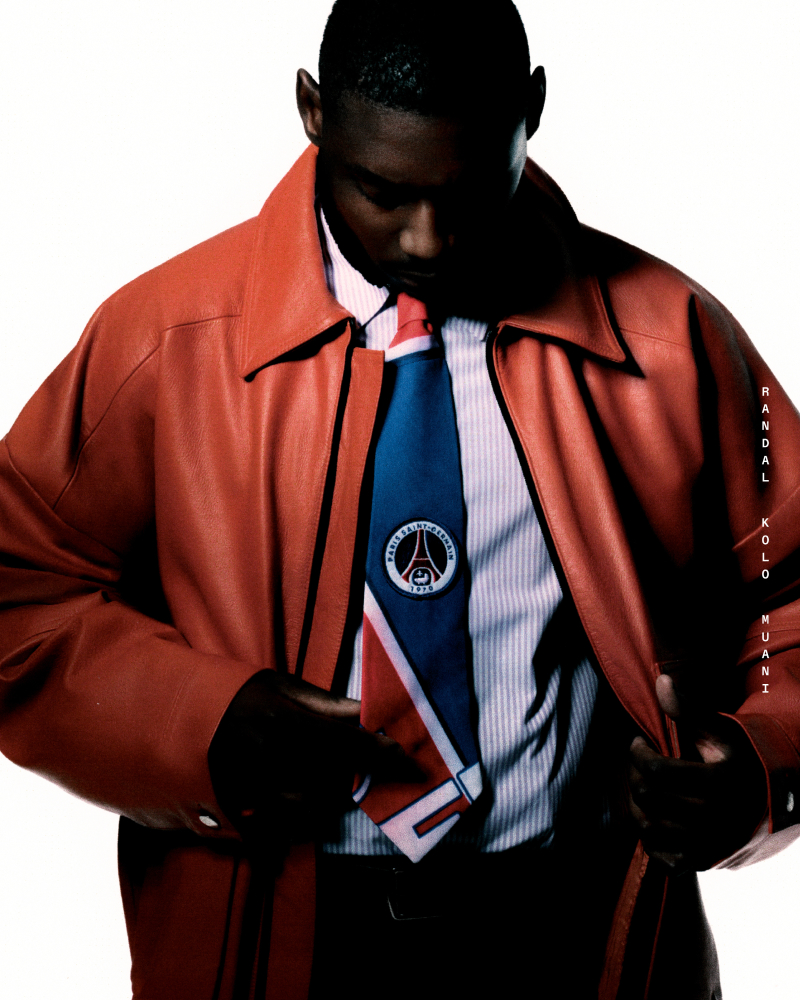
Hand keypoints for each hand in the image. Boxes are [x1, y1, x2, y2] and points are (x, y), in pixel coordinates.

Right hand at [208, 670, 416, 850]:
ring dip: (330, 800)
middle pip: (334, 781)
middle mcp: (266, 758)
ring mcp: (249, 792)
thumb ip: (324, 704)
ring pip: (312, 811)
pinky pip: (283, 831)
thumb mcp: (277, 685)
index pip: (346, 741)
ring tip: (325, 779)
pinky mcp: (236, 817)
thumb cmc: (233, 697)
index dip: (382, 753)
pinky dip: (300, 822)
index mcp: (279, 719)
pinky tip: (298, 802)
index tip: (409, 760)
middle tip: (365, 767)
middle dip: (355, 777)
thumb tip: (368, 714)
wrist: (170, 722)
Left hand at [627, 672, 766, 874]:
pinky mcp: (700, 864)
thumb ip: (687, 710)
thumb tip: (661, 680)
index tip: (639, 742)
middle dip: (635, 774)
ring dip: (637, 804)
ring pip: (647, 827)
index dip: (638, 753)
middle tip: (641, 764)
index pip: (656, 771)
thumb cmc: (738, 760)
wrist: (769, 803)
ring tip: (645, 787)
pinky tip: (655, 814)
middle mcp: (714, 819)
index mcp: (719, 783)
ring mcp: (707, 846)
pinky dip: (649, 836)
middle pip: (648, 797)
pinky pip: (658, 855)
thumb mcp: (719, 732)